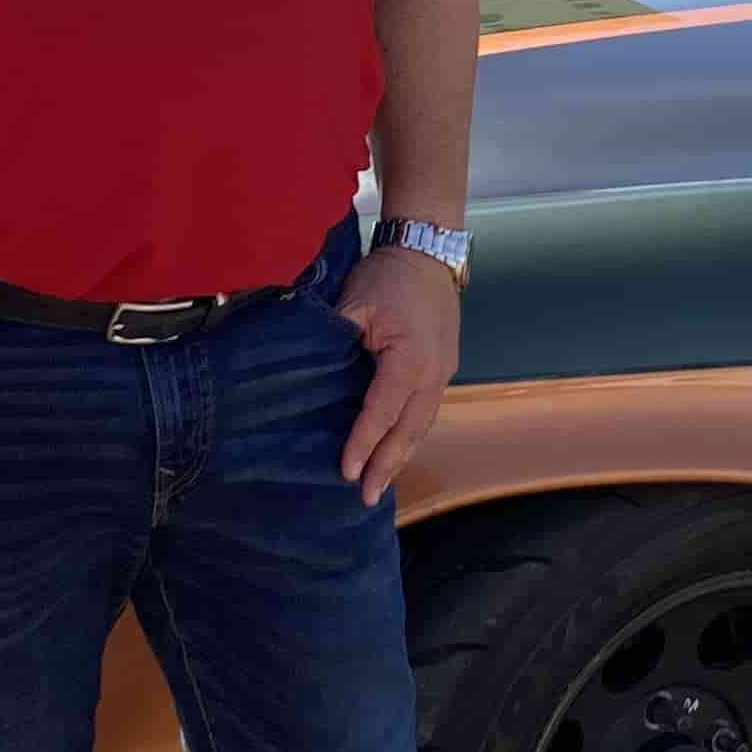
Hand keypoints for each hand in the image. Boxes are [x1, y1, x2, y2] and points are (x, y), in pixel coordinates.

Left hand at [334, 245, 461, 505]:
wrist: (429, 252)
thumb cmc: (389, 275)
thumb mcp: (356, 300)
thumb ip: (335, 336)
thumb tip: (308, 371)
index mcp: (409, 358)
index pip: (383, 410)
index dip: (364, 442)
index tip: (347, 471)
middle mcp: (433, 374)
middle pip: (409, 430)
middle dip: (388, 466)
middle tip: (367, 499)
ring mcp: (442, 374)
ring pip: (421, 426)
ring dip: (401, 456)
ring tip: (381, 486)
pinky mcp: (442, 370)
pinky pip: (425, 413)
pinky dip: (409, 436)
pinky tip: (395, 452)